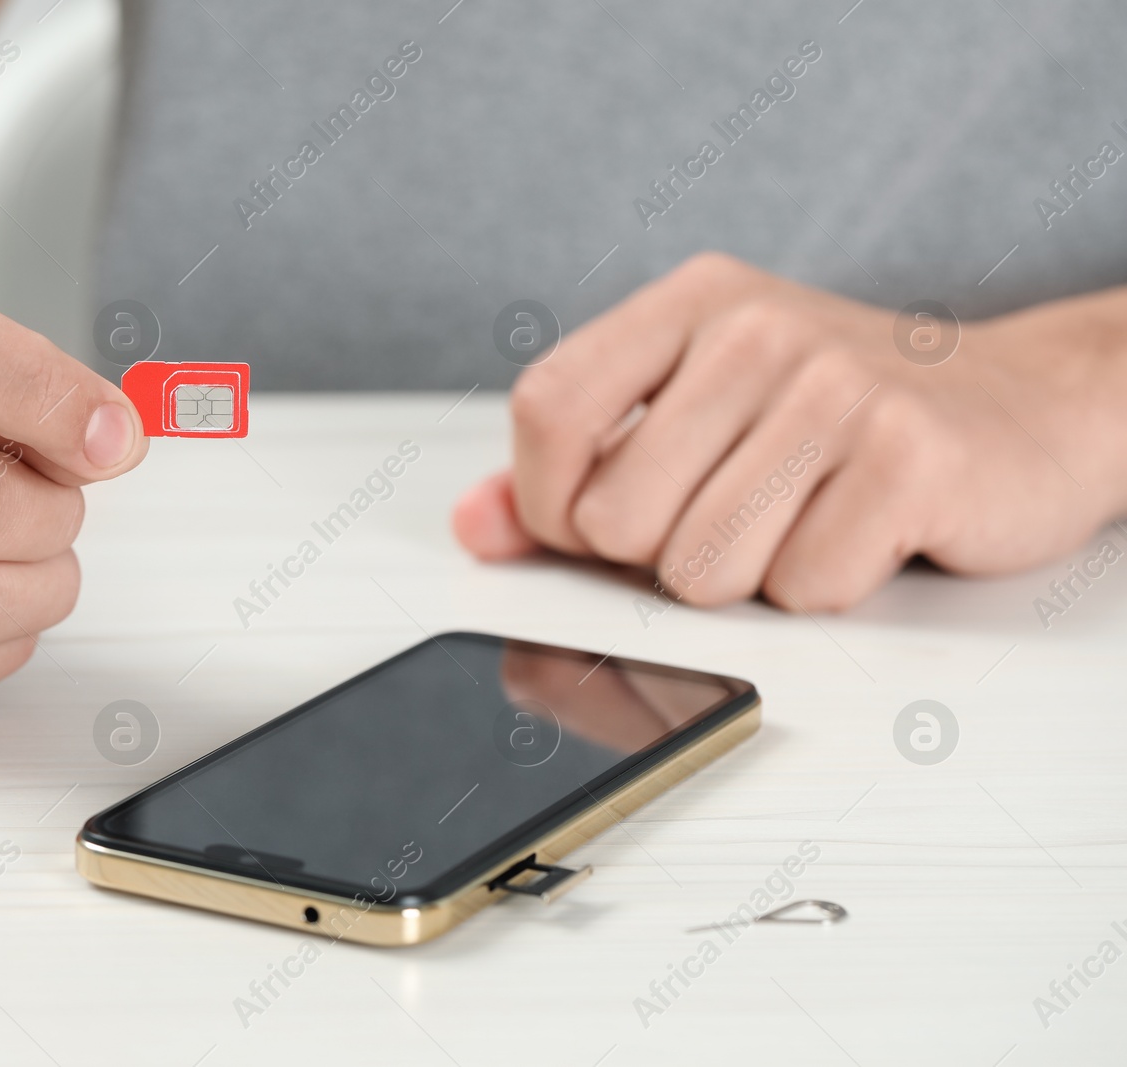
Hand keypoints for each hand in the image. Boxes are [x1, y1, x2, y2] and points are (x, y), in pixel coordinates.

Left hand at [454, 253, 1126, 609]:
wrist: (1024, 404)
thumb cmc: (842, 410)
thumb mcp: (698, 406)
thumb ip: (574, 467)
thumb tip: (472, 526)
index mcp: (693, 302)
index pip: (547, 409)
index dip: (549, 500)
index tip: (593, 521)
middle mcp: (758, 330)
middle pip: (614, 518)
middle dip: (661, 553)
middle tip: (738, 509)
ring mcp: (838, 389)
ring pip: (700, 572)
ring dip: (747, 576)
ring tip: (802, 514)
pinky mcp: (910, 458)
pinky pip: (799, 591)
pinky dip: (824, 588)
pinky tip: (860, 529)